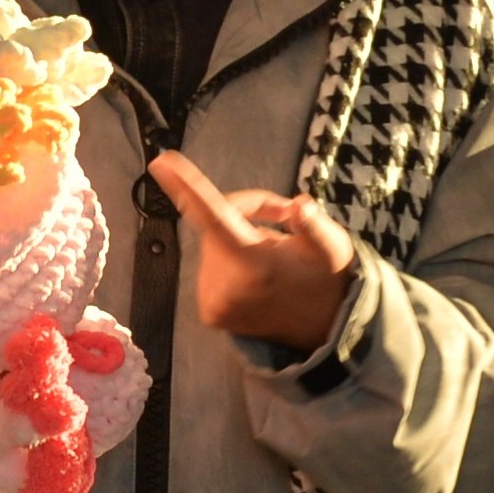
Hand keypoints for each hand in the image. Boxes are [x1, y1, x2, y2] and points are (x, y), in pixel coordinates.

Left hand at [152, 149, 355, 353]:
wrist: (321, 330)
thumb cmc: (325, 279)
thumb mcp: (332, 247)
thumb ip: (313, 225)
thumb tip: (299, 204)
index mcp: (256, 266)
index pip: (215, 217)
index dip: (188, 188)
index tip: (161, 163)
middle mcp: (228, 287)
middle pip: (218, 223)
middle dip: (245, 212)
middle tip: (283, 216)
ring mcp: (215, 304)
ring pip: (214, 245)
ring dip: (238, 238)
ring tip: (273, 255)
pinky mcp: (210, 313)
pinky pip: (212, 267)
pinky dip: (231, 262)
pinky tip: (255, 277)